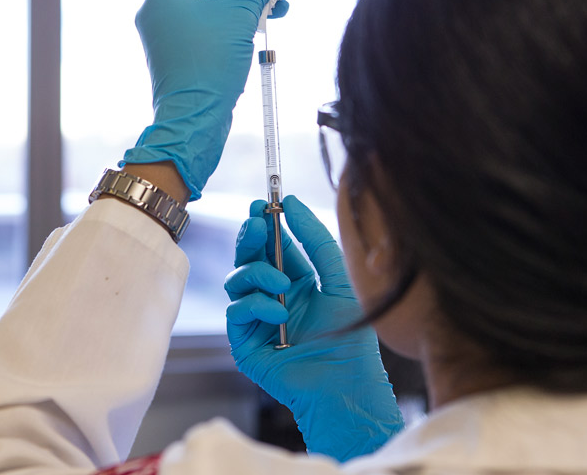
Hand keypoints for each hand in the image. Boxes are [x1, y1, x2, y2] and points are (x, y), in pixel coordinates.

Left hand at [123, 0, 287, 200]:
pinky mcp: (177, 55)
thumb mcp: (240, 16)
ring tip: (276, 13)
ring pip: (212, 9)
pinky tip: (256, 31)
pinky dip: (232, 27)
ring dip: (245, 8)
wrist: (194, 119)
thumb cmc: (211, 65)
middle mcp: (160, 10)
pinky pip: (207, 30)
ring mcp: (166, 34)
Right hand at [225, 195, 403, 461]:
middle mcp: (273, 298)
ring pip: (236, 280)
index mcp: (297, 283)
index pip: (272, 247)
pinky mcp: (245, 343)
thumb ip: (316, 240)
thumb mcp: (339, 278)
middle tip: (256, 224)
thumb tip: (291, 203)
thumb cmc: (350, 337)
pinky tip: (279, 313)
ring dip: (257, 274)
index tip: (263, 204)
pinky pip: (236, 311)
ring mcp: (257, 321)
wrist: (347, 384)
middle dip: (250, 238)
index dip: (265, 225)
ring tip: (282, 283)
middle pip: (248, 258)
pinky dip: (256, 306)